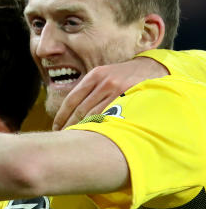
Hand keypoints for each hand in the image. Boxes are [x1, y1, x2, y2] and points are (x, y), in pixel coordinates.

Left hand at [52, 56, 166, 129]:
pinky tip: (94, 135)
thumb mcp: (104, 76)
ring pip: (94, 114)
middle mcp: (104, 82)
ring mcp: (117, 90)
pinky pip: (110, 116)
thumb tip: (69, 113)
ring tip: (76, 139)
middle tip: (64, 137)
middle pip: (81, 109)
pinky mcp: (129, 98)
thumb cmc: (123, 76)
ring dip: (83, 128)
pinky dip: (99, 126)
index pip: (71, 99)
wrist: (152, 69)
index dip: (62, 116)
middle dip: (70, 125)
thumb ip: (89, 90)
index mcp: (94, 76)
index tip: (56, 127)